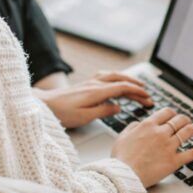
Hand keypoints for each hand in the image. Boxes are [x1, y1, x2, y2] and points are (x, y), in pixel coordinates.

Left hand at [34, 71, 152, 128]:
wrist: (44, 104)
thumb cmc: (62, 113)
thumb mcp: (84, 117)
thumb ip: (103, 111)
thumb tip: (118, 108)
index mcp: (97, 92)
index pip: (122, 88)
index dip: (137, 92)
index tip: (148, 97)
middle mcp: (95, 84)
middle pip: (121, 80)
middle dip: (136, 86)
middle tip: (148, 94)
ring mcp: (90, 82)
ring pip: (113, 76)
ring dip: (127, 80)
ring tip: (138, 85)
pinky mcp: (85, 84)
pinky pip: (106, 76)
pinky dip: (117, 78)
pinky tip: (118, 82)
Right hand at [111, 107, 192, 187]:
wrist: (124, 174)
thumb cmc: (120, 159)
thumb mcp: (121, 137)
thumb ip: (132, 127)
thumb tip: (139, 124)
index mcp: (148, 125)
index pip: (165, 113)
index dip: (171, 113)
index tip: (173, 115)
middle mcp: (161, 133)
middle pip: (178, 120)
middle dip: (184, 119)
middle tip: (187, 121)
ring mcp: (169, 146)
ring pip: (188, 132)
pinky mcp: (175, 161)